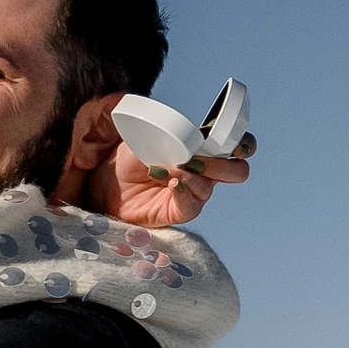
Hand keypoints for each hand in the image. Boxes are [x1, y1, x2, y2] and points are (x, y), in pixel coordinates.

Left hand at [72, 137, 252, 227]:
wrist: (104, 181)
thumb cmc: (128, 156)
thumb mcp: (148, 137)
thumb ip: (171, 136)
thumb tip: (186, 143)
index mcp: (202, 149)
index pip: (239, 146)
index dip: (244, 144)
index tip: (235, 144)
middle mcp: (204, 172)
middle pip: (237, 171)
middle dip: (222, 164)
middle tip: (197, 160)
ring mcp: (193, 193)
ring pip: (209, 187)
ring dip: (191, 175)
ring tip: (167, 170)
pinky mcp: (178, 212)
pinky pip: (192, 206)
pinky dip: (184, 193)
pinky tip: (171, 184)